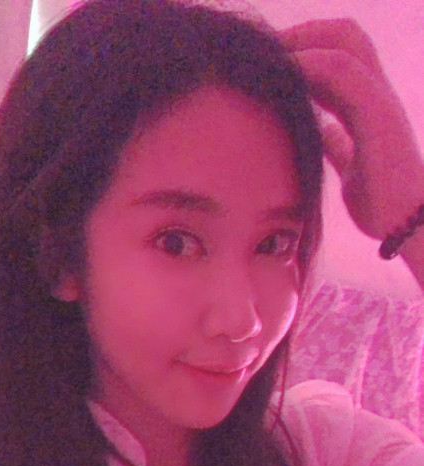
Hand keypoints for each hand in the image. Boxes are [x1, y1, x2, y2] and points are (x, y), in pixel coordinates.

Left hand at [279, 19, 423, 241]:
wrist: (408, 225)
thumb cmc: (382, 203)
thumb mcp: (351, 167)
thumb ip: (338, 145)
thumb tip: (324, 132)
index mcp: (369, 105)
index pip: (340, 55)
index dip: (307, 48)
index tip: (270, 59)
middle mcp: (377, 94)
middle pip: (345, 35)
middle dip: (303, 32)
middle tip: (264, 47)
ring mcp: (380, 100)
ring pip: (346, 41)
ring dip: (303, 40)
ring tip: (269, 52)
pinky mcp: (378, 113)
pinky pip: (343, 70)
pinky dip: (310, 64)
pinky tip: (283, 73)